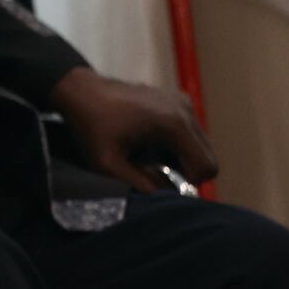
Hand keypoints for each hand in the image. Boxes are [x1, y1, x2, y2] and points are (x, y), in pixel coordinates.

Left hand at [50, 67, 217, 193]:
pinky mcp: (177, 98)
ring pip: (200, 145)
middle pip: (207, 157)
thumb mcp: (108, 163)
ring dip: (181, 158)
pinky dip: (177, 143)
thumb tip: (167, 197)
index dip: (187, 183)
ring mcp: (182, 101)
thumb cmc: (91, 125)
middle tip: (153, 171)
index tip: (159, 180)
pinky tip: (150, 143)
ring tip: (149, 156)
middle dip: (185, 172)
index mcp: (174, 123)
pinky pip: (190, 132)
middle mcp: (185, 109)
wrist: (81, 91)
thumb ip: (141, 185)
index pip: (206, 168)